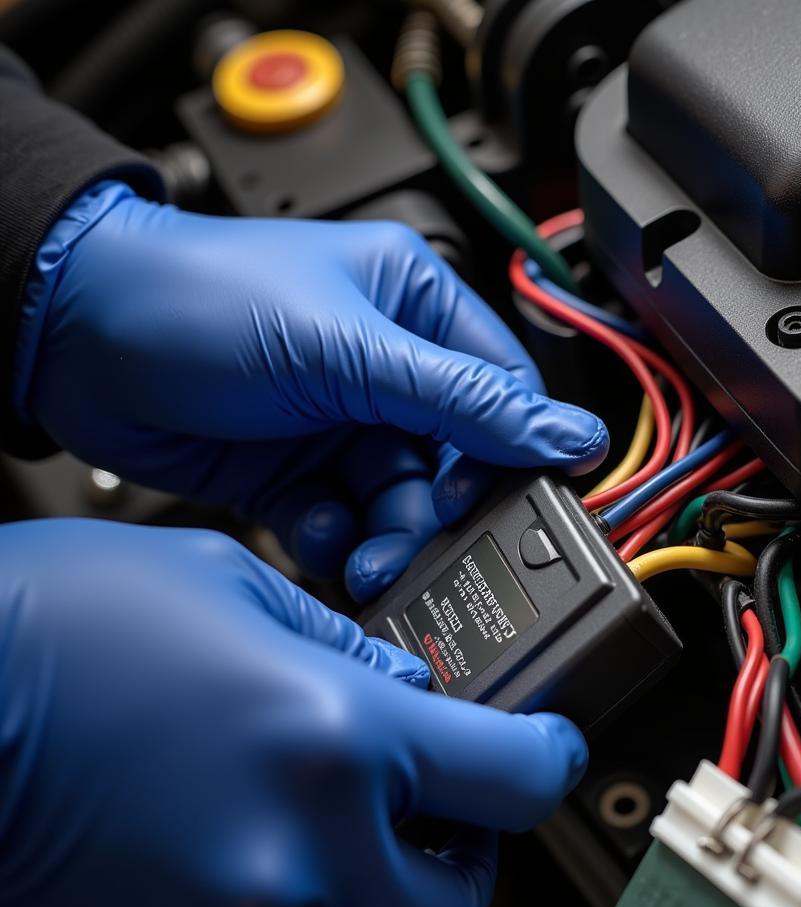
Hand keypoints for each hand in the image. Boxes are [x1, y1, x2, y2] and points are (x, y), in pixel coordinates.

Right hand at [0, 519, 587, 906]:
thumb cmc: (67, 619)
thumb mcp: (233, 585)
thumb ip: (340, 643)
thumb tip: (403, 686)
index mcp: (334, 734)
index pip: (515, 778)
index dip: (549, 761)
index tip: (545, 754)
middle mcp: (296, 847)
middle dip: (454, 864)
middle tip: (429, 821)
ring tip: (322, 848)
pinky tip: (244, 887)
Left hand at [15, 181, 606, 598]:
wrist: (71, 336)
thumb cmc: (198, 297)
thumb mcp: (348, 347)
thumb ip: (464, 401)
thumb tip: (569, 434)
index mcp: (416, 308)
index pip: (502, 394)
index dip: (513, 457)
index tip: (516, 510)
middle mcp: (386, 366)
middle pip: (453, 463)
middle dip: (435, 510)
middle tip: (413, 540)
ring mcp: (340, 423)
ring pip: (400, 503)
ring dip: (385, 537)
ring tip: (358, 556)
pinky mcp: (298, 472)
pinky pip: (345, 524)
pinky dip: (333, 540)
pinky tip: (309, 529)